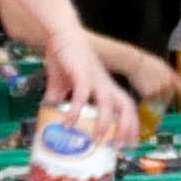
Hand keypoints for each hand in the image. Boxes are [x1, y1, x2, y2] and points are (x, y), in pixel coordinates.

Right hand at [38, 29, 142, 147]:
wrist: (60, 33)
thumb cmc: (64, 56)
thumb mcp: (61, 82)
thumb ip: (58, 96)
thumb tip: (49, 107)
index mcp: (105, 86)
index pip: (127, 107)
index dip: (131, 125)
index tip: (130, 144)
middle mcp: (105, 83)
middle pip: (126, 107)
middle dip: (126, 128)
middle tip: (118, 147)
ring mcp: (95, 78)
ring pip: (108, 104)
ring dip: (104, 124)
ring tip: (95, 141)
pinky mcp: (82, 73)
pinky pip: (82, 95)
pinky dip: (77, 111)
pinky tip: (69, 124)